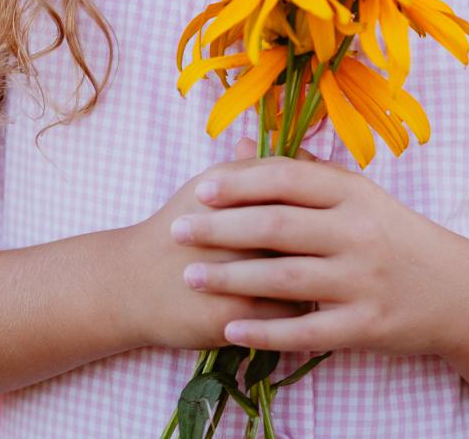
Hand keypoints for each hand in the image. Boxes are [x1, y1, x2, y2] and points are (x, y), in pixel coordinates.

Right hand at [122, 143, 318, 350]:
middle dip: (327, 240)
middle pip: (303, 231)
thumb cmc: (178, 229)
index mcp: (227, 189)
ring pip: (303, 275)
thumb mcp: (209, 187)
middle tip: (338, 246)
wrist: (130, 283)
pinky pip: (288, 314)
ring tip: (325, 275)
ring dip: (319, 277)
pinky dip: (302, 309)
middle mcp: (230, 230)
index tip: (332, 211)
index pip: (295, 187)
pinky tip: (306, 303)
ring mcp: (231, 276)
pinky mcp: (230, 316)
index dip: (320, 200)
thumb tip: (307, 152)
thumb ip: (255, 171)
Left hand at [173, 135, 468, 358]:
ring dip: (232, 278)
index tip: (200, 188)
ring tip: (191, 276)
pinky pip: (306, 330)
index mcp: (355, 193)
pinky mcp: (365, 325)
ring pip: (286, 278)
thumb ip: (305, 171)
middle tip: (178, 231)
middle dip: (222, 229)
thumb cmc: (394, 235)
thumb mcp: (359, 195)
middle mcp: (359, 233)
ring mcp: (363, 281)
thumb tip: (245, 143)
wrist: (455, 291)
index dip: (241, 183)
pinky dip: (266, 331)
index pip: (289, 178)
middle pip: (278, 226)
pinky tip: (230, 328)